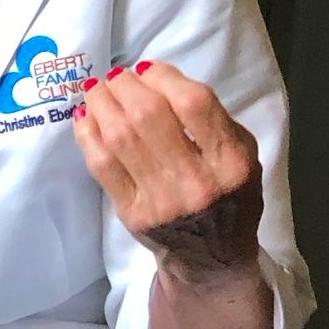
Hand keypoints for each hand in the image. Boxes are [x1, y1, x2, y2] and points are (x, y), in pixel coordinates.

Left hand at [73, 60, 270, 328]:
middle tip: (116, 77)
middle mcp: (196, 181)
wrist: (213, 258)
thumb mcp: (242, 153)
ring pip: (118, 136)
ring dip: (100, 103)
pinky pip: (100, 164)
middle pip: (147, 115)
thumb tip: (155, 78)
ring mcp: (160, 199)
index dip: (163, 76)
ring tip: (97, 90)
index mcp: (231, 162)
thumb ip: (210, 117)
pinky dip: (87, 133)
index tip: (149, 70)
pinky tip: (86, 117)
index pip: (192, 103)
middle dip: (124, 85)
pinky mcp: (131, 212)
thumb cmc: (229, 193)